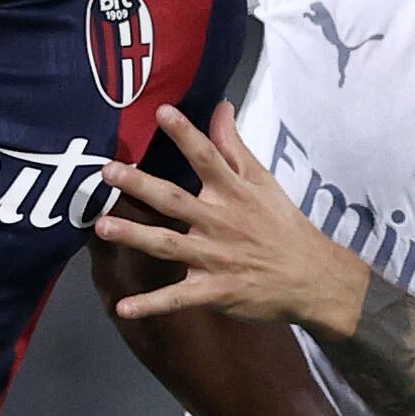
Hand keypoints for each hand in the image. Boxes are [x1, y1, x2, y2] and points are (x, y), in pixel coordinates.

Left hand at [93, 101, 372, 334]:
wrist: (313, 278)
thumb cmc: (282, 225)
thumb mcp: (263, 182)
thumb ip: (234, 147)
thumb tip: (221, 107)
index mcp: (233, 192)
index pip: (207, 158)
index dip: (186, 134)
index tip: (162, 112)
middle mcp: (221, 222)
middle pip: (176, 200)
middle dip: (141, 185)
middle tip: (108, 172)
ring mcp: (217, 258)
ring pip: (169, 245)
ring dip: (135, 237)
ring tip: (101, 227)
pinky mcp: (216, 291)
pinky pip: (179, 298)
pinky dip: (152, 304)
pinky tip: (123, 308)